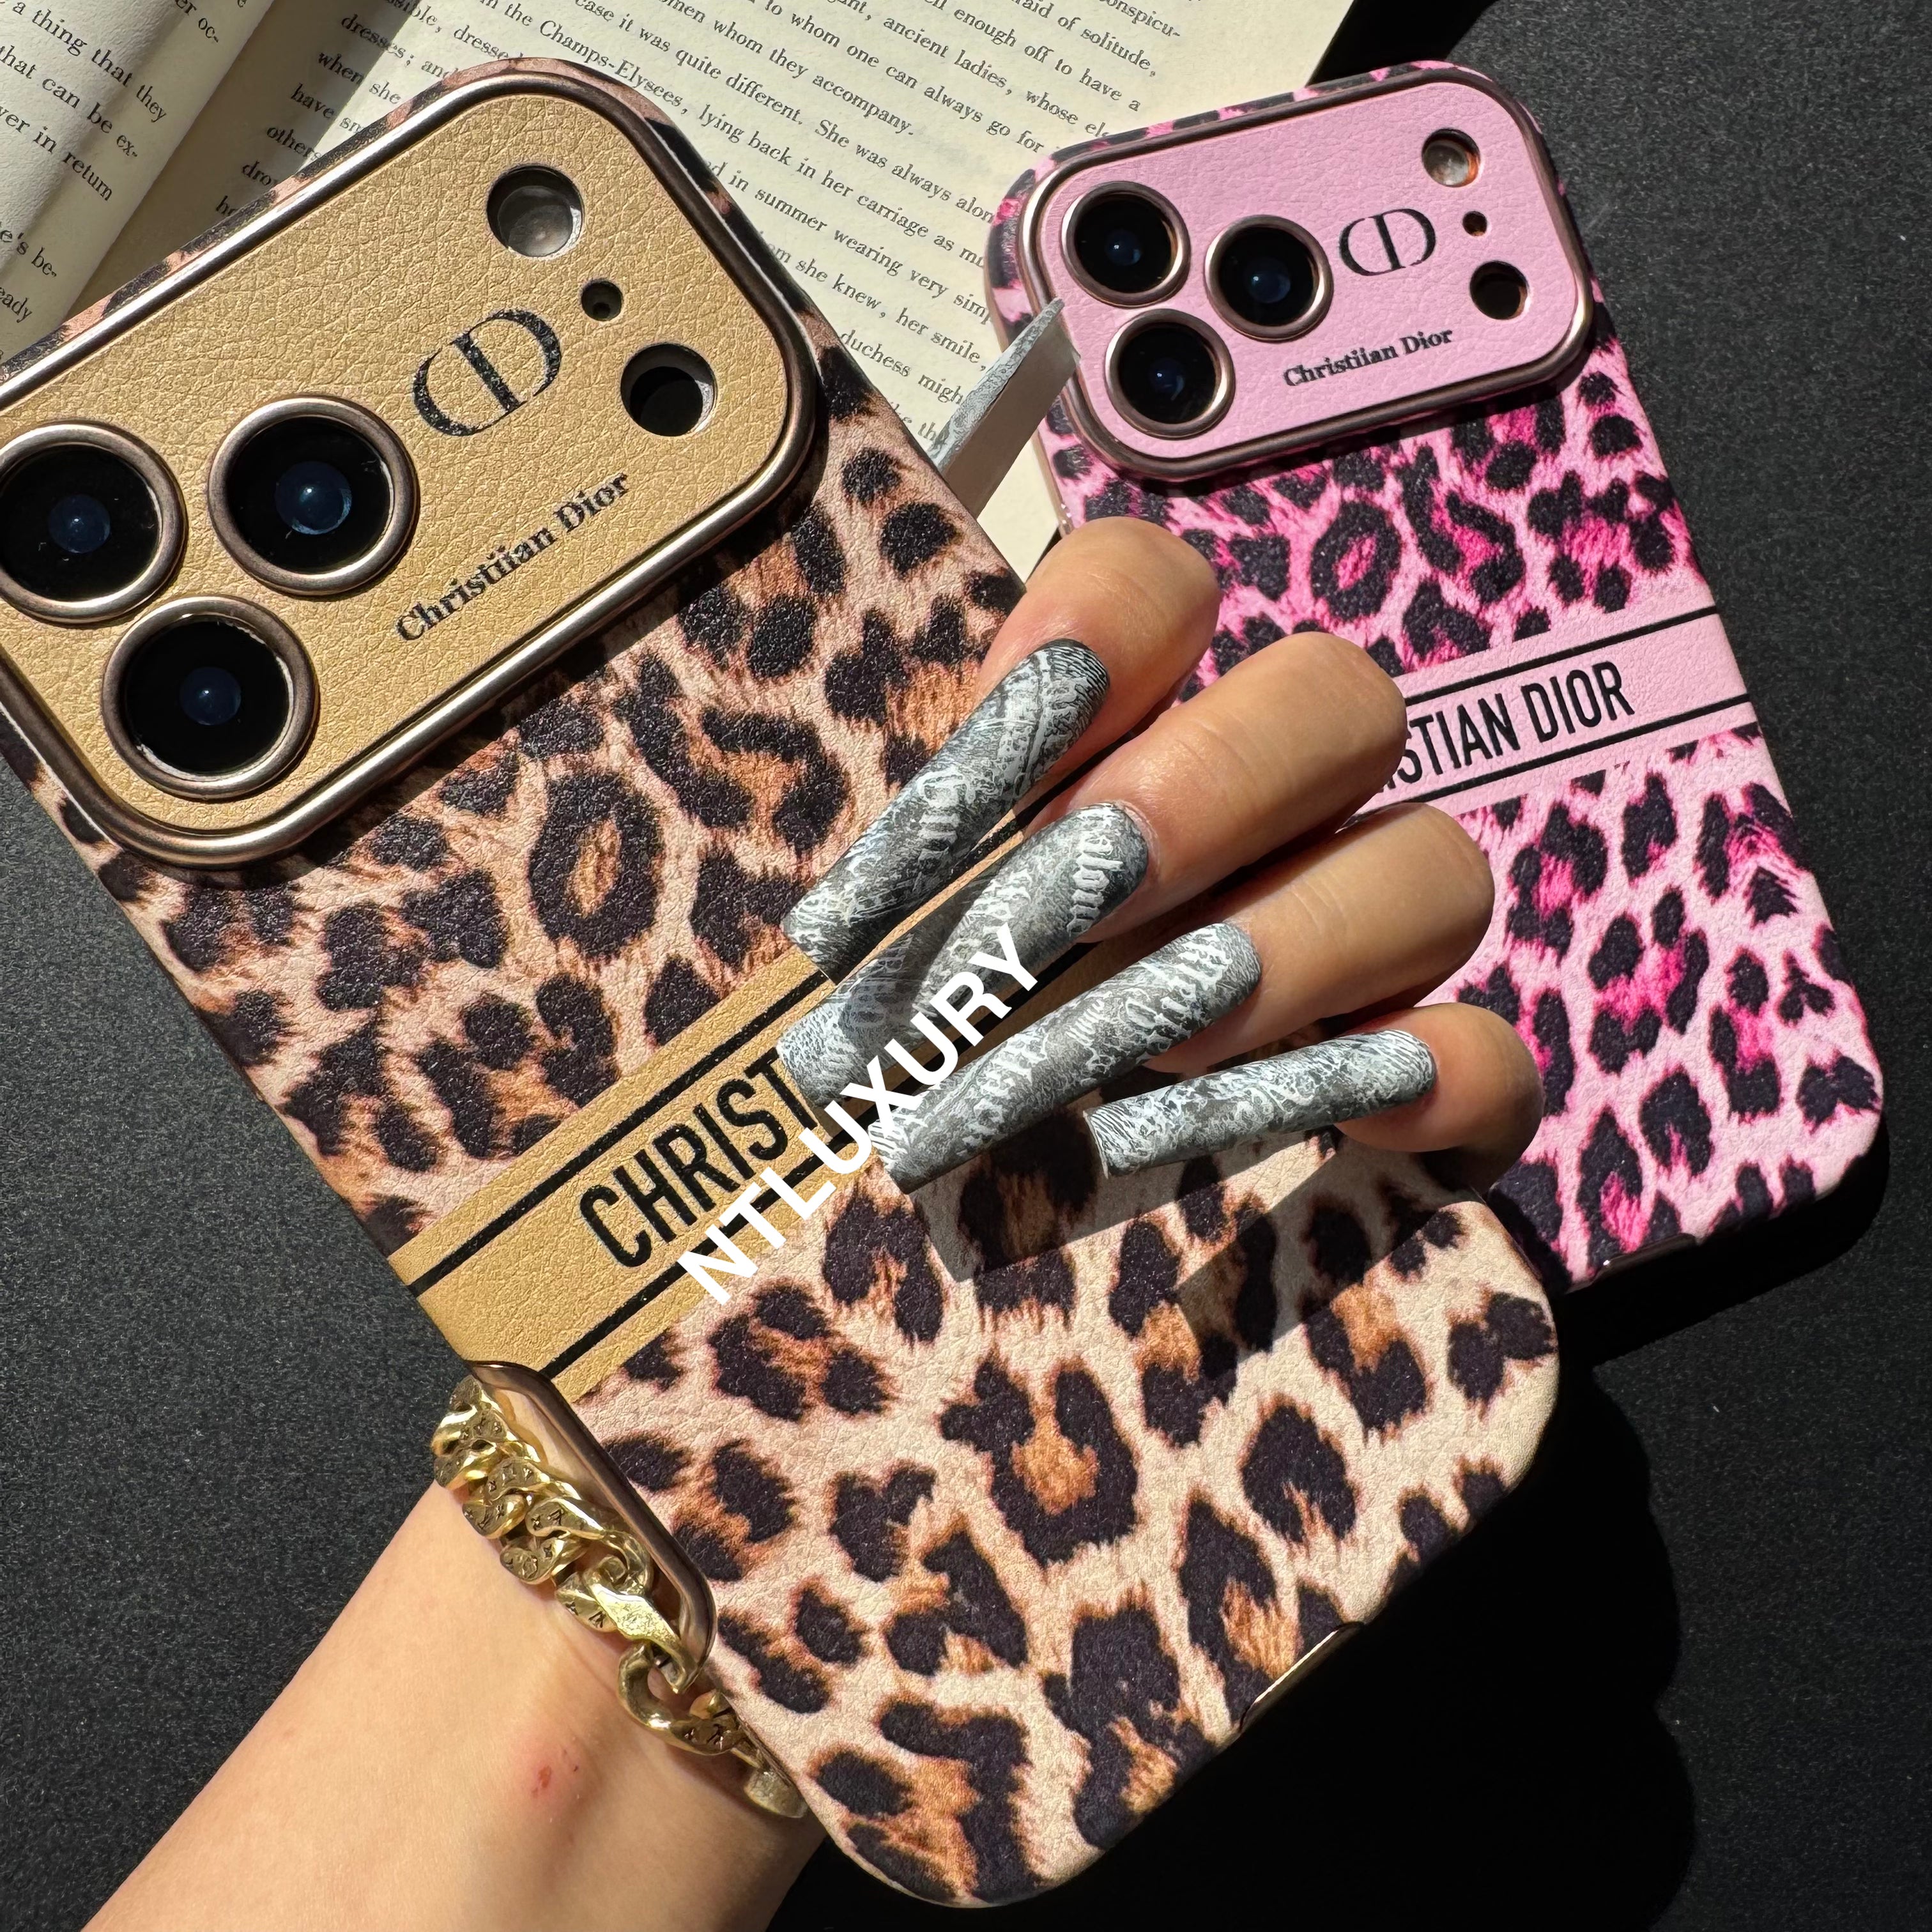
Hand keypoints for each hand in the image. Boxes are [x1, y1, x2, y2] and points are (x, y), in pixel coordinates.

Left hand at [778, 517, 1542, 1192]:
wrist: (1011, 1204)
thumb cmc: (935, 1053)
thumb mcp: (898, 954)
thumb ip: (908, 902)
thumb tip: (846, 937)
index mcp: (1140, 738)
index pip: (1166, 589)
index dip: (1099, 629)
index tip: (1002, 735)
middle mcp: (1281, 813)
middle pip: (1339, 698)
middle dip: (1199, 799)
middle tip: (1054, 916)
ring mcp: (1370, 945)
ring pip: (1434, 869)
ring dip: (1284, 950)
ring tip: (1143, 1044)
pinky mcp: (1425, 1089)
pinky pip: (1489, 1061)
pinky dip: (1419, 1082)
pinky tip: (1325, 1118)